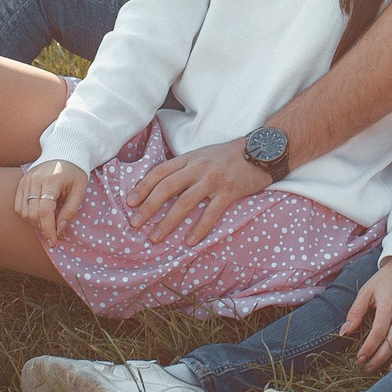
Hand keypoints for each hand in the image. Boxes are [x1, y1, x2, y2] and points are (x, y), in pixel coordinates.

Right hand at [15, 160, 89, 245]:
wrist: (64, 152)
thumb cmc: (75, 173)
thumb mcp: (80, 191)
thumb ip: (70, 211)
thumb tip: (60, 231)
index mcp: (52, 180)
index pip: (45, 211)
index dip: (49, 229)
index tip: (54, 242)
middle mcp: (35, 180)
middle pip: (33, 213)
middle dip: (43, 227)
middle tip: (55, 232)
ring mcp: (26, 180)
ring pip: (24, 212)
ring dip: (34, 223)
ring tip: (48, 222)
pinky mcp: (22, 182)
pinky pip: (18, 206)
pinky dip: (27, 215)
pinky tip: (38, 215)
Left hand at [128, 138, 270, 245]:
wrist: (263, 151)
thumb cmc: (231, 156)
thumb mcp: (204, 155)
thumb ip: (186, 168)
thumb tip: (164, 186)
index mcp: (190, 158)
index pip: (159, 172)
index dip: (142, 187)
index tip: (129, 203)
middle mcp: (199, 167)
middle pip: (167, 187)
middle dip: (148, 207)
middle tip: (135, 224)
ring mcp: (214, 179)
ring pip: (185, 202)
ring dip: (167, 222)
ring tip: (155, 237)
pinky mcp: (230, 191)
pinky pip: (211, 212)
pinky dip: (199, 228)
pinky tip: (189, 241)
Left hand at [338, 257, 391, 369]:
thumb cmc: (386, 279)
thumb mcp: (367, 290)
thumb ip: (356, 311)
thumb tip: (344, 331)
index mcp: (388, 305)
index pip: (378, 332)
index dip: (369, 348)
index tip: (360, 359)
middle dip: (380, 358)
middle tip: (368, 369)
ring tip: (388, 370)